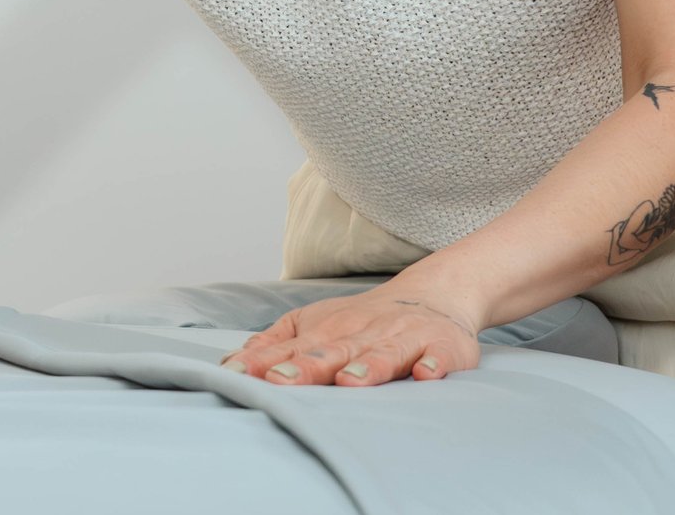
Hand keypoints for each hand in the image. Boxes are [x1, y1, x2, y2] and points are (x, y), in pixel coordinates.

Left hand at [217, 281, 483, 385]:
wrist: (432, 294)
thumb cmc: (362, 320)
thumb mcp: (315, 324)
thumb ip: (275, 344)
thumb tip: (233, 363)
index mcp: (329, 330)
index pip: (292, 348)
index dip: (266, 362)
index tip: (239, 376)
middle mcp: (362, 332)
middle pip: (332, 351)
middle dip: (306, 366)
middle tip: (280, 381)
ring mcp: (402, 338)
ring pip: (383, 354)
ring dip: (366, 367)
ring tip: (348, 381)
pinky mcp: (441, 347)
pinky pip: (438, 357)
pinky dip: (432, 365)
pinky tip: (424, 375)